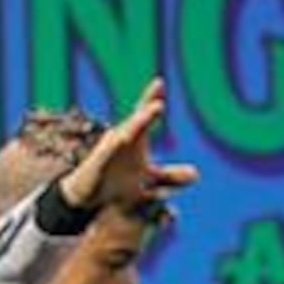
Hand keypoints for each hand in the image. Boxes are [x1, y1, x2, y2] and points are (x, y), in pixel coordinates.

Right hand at [60, 78, 205, 212]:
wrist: (88, 201)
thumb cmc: (117, 185)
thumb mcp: (149, 181)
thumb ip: (171, 176)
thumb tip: (195, 174)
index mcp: (134, 140)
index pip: (143, 116)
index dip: (151, 98)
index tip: (160, 82)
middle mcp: (120, 140)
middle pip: (134, 120)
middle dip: (147, 107)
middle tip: (159, 92)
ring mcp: (107, 151)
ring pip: (123, 134)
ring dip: (138, 121)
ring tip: (155, 108)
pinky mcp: (96, 164)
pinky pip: (104, 154)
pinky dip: (112, 146)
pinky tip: (122, 137)